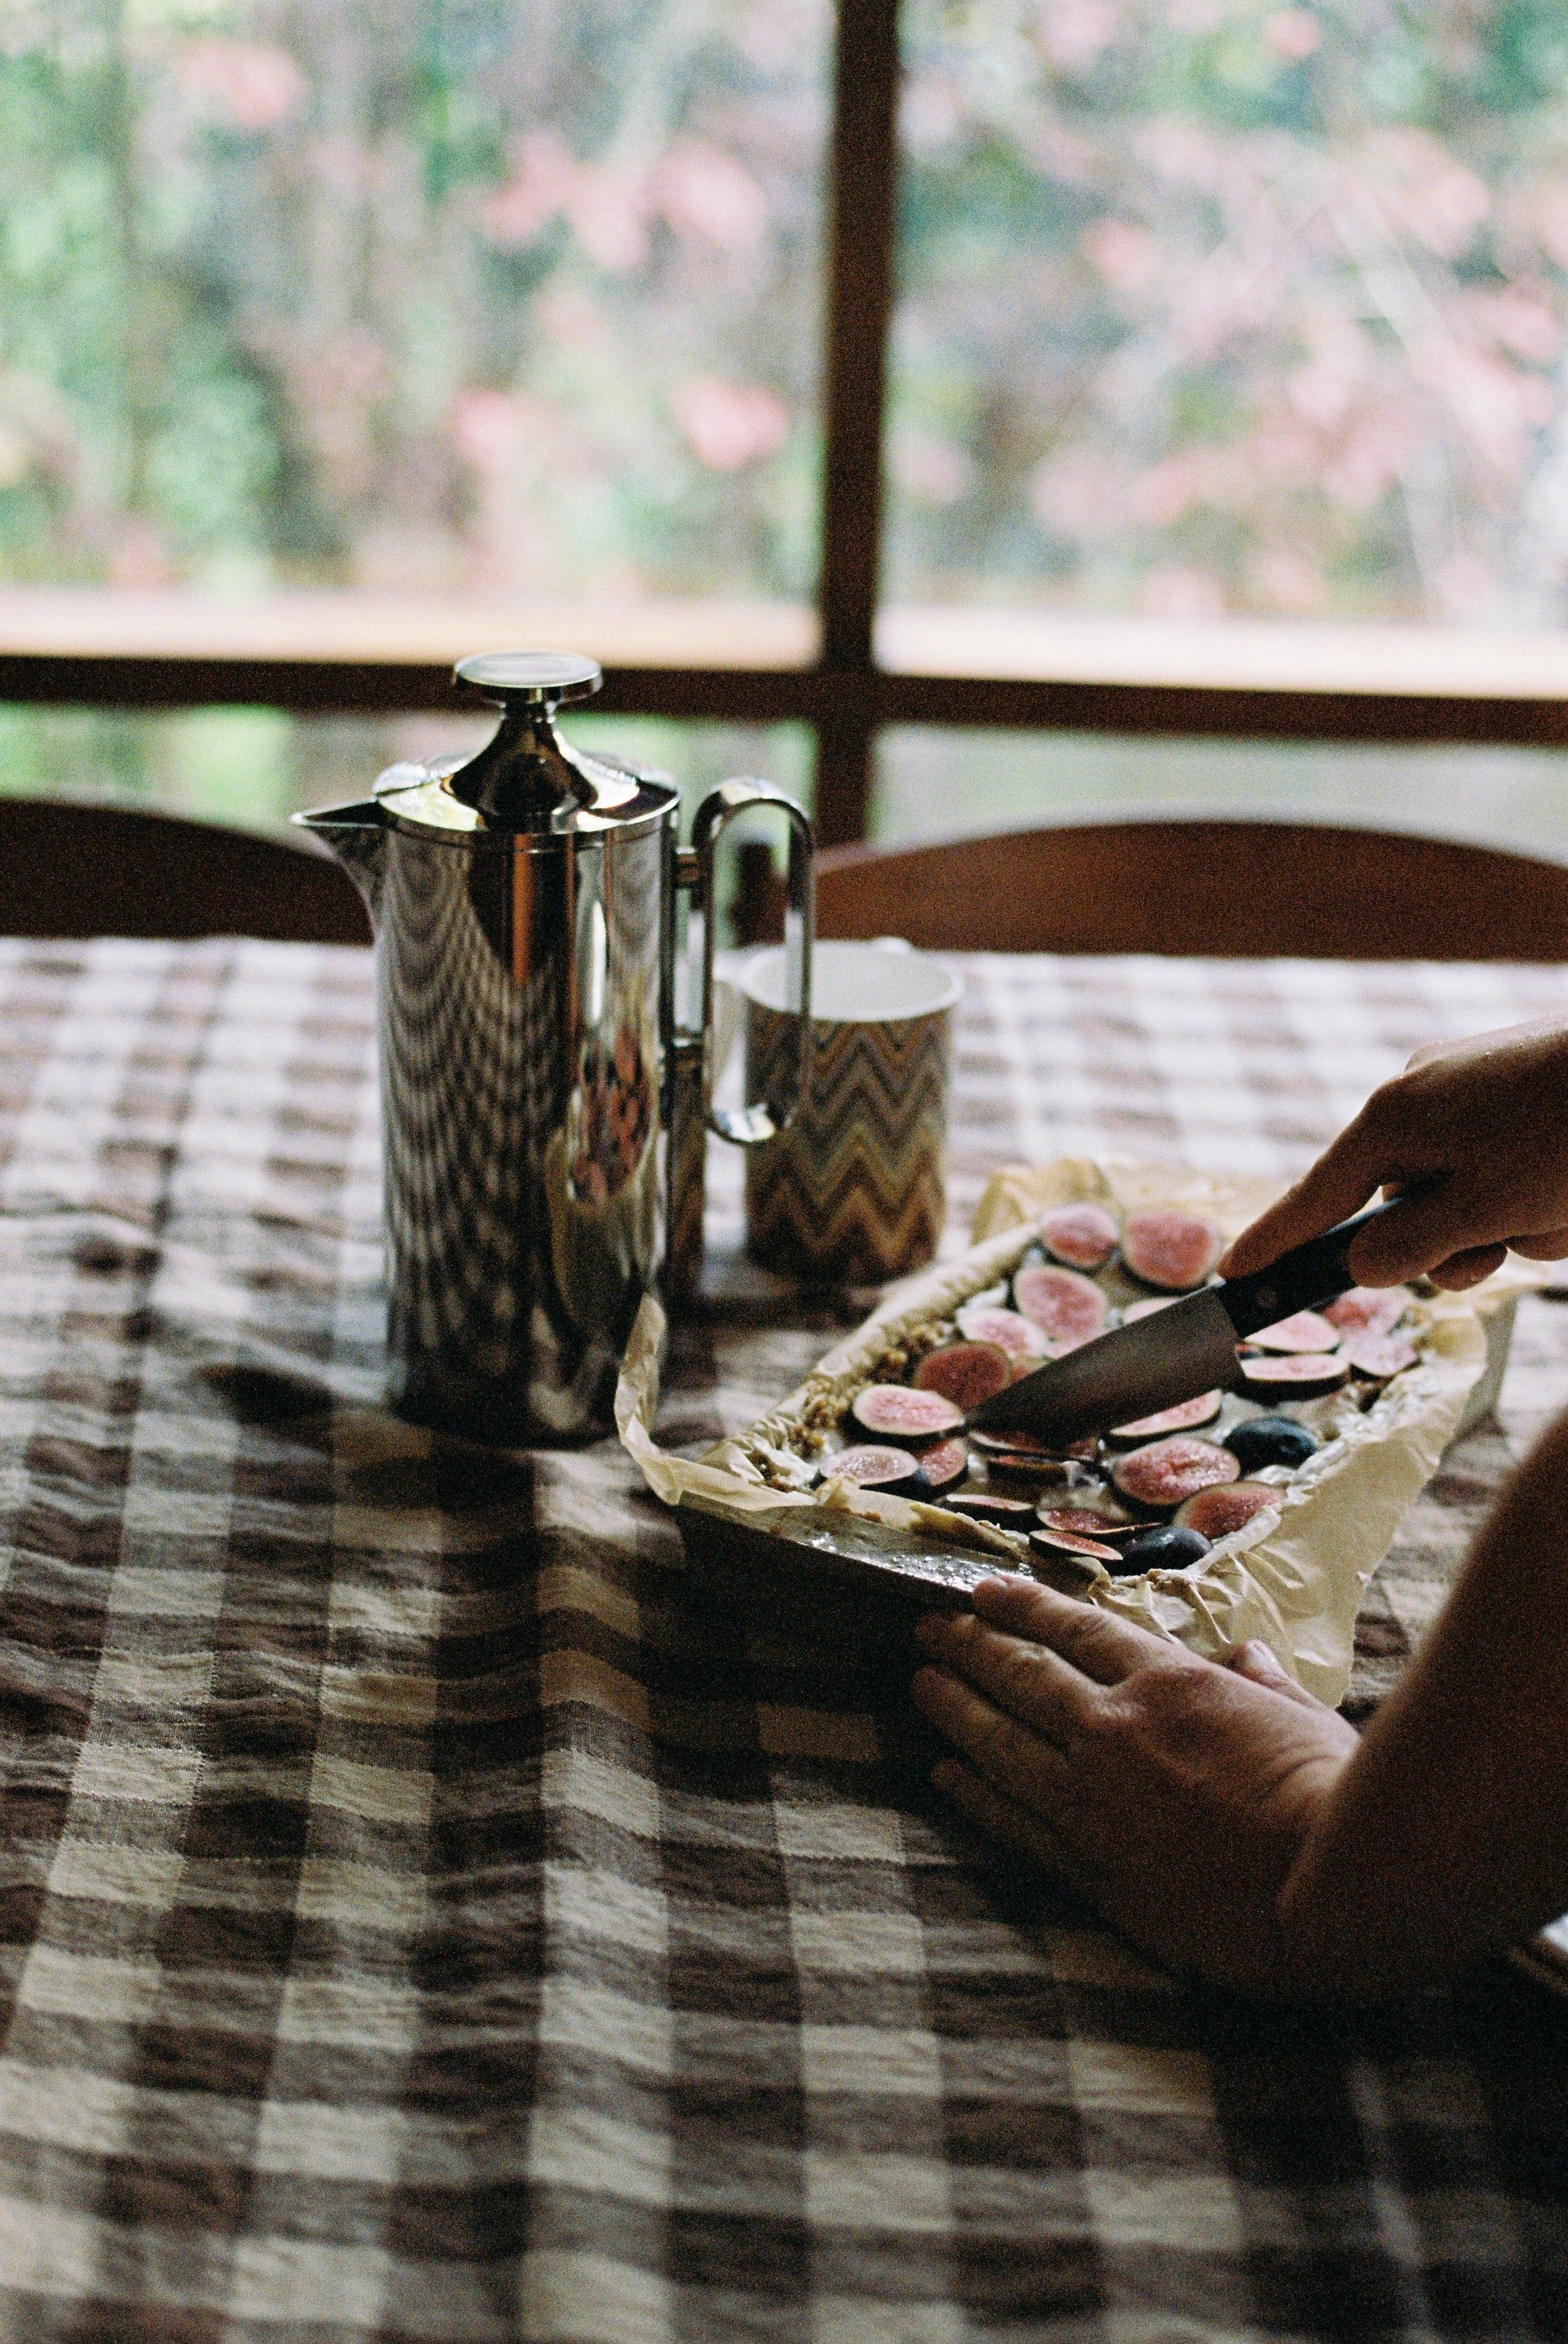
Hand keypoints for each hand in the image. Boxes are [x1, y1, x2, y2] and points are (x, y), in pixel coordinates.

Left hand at [912, 1577, 1357, 1995]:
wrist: (1327, 1894)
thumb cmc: (1332, 1796)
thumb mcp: (1304, 1713)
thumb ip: (1261, 1680)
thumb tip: (1245, 1654)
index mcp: (1168, 1681)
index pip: (1073, 1628)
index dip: (1021, 1606)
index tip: (983, 1592)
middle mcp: (1114, 1729)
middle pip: (1020, 1675)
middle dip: (968, 1645)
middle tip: (927, 1627)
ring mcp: (1092, 1799)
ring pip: (999, 1740)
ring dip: (954, 1708)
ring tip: (921, 1684)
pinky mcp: (1089, 1868)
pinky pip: (1012, 1821)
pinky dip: (973, 1795)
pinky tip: (944, 1776)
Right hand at [1219, 1016, 1567, 1290]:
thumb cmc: (1567, 1135)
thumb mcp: (1482, 1211)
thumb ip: (1411, 1247)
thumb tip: (1365, 1264)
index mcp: (1393, 1116)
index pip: (1316, 1197)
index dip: (1277, 1243)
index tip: (1236, 1274)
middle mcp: (1420, 1095)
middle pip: (1404, 1208)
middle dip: (1455, 1244)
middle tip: (1501, 1249)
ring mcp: (1469, 1089)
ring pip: (1466, 1197)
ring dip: (1511, 1225)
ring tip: (1562, 1207)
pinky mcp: (1514, 1091)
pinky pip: (1504, 1169)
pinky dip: (1536, 1195)